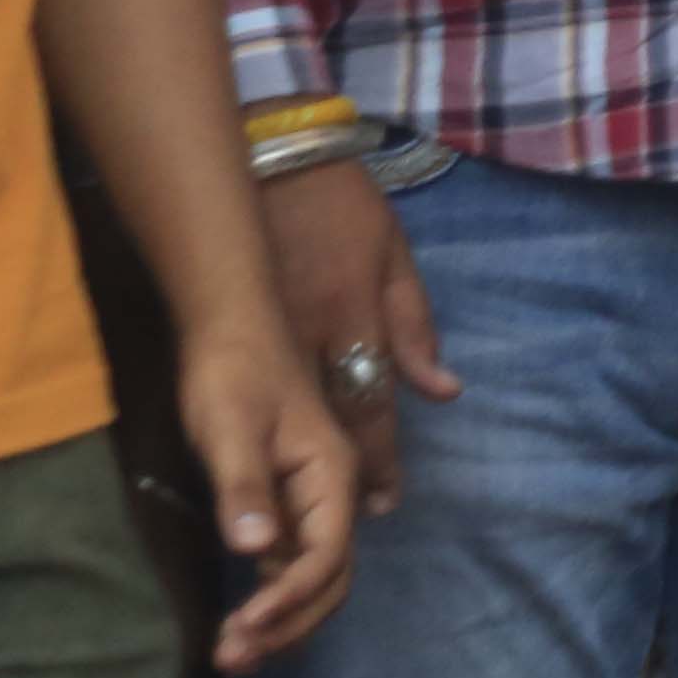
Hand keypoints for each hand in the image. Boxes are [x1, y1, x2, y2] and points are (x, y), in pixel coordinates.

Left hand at [175, 322, 358, 671]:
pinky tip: (239, 621)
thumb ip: (245, 487)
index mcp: (330, 475)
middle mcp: (332, 494)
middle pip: (331, 577)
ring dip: (282, 621)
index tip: (243, 629)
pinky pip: (293, 564)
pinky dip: (272, 600)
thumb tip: (256, 551)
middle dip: (290, 626)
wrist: (230, 327)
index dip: (290, 600)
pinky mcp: (287, 502)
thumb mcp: (231, 427)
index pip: (326, 556)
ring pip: (314, 576)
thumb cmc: (232, 372)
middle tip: (232, 659)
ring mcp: (311, 500)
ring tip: (231, 655)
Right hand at [260, 161, 455, 509]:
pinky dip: (269, 432)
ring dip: (307, 465)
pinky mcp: (233, 329)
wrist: (271, 160)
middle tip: (361, 517)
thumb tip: (444, 391)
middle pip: (331, 422)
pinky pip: (256, 393)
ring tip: (319, 511)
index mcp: (355, 316)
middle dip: (349, 476)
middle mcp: (308, 336)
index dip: (383, 458)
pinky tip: (275, 461)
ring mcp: (265, 335)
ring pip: (289, 416)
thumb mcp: (394, 254)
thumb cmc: (343, 206)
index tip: (388, 500)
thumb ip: (418, 326)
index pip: (374, 404)